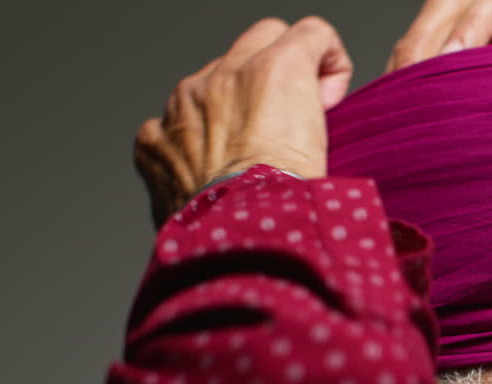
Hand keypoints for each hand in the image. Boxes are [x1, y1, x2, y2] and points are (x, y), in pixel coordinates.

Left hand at [134, 17, 353, 228]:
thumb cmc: (293, 202)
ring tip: (248, 156)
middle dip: (278, 69)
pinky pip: (172, 125)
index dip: (327, 66)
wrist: (243, 243)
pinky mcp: (156, 139)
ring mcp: (183, 104)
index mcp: (275, 70)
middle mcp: (223, 74)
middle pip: (261, 39)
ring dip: (232, 106)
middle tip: (290, 118)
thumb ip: (321, 108)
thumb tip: (317, 111)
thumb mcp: (334, 145)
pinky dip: (191, 143)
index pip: (311, 33)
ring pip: (212, 81)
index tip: (328, 101)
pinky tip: (210, 173)